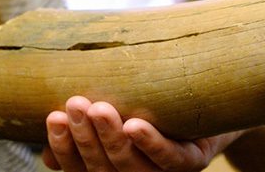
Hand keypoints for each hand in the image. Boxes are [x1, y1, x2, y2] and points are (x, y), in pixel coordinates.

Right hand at [42, 96, 236, 171]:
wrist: (218, 99)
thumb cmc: (161, 106)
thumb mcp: (122, 112)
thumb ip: (90, 129)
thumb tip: (45, 155)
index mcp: (116, 169)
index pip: (82, 169)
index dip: (64, 148)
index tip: (52, 118)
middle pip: (104, 168)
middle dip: (85, 137)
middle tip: (74, 104)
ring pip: (132, 165)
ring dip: (111, 138)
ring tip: (98, 108)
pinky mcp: (195, 161)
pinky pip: (171, 158)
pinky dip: (151, 144)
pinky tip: (135, 125)